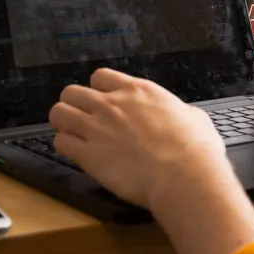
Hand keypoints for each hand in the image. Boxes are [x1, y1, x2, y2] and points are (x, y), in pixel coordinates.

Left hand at [50, 69, 235, 209]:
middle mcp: (113, 105)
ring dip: (62, 123)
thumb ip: (180, 112)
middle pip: (72, 92)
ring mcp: (98, 128)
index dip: (97, 89)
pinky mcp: (89, 155)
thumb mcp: (195, 118)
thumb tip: (184, 116)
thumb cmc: (194, 151)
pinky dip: (64, 146)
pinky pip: (60, 143)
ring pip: (59, 112)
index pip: (100, 77)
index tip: (100, 101)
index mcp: (138, 92)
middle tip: (81, 118)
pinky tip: (74, 153)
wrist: (184, 176)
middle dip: (73, 104)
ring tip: (71, 134)